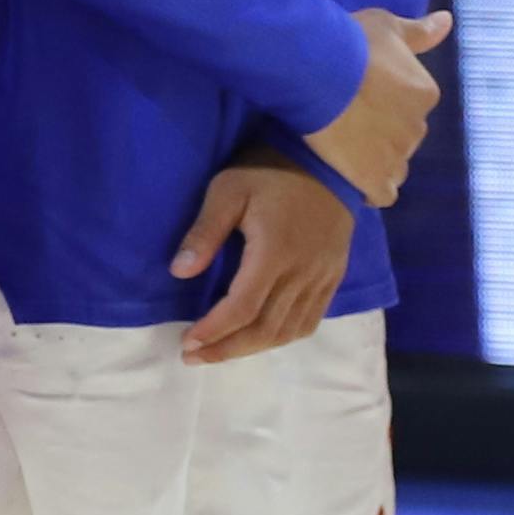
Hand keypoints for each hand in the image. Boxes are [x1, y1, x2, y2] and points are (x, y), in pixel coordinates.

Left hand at [170, 151, 353, 360]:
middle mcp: (303, 273)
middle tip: (193, 357)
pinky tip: (260, 337)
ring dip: (252, 349)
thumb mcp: (228, 188)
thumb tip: (180, 272)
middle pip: (265, 329)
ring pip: (289, 330)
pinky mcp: (333, 275)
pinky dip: (282, 336)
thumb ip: (205, 231)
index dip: (214, 331)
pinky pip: (310, 320)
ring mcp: (323, 277)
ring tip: (220, 352)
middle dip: (226, 350)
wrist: (331, 158)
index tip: (186, 342)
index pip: (242, 308)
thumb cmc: (272, 169)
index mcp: (275, 253)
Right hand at [302, 7, 449, 198]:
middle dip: (381, 132)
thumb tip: (448, 21)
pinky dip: (368, 187)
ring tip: (344, 148)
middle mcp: (418, 127)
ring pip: (394, 166)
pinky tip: (348, 173)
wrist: (318, 72)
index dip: (383, 102)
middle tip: (347, 119)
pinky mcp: (375, 180)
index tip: (359, 96)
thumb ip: (419, 32)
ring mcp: (398, 157)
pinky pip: (381, 194)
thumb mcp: (387, 27)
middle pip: (403, 136)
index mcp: (424, 93)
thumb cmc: (351, 44)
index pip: (411, 106)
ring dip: (375, 161)